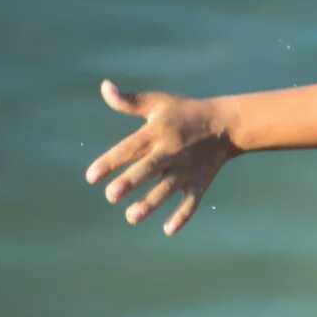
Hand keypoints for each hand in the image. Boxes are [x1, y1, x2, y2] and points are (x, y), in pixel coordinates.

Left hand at [85, 79, 234, 234]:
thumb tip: (104, 87)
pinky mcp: (200, 182)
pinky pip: (191, 202)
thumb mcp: (158, 102)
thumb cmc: (185, 112)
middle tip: (111, 197)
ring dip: (150, 203)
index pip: (128, 148)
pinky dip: (182, 215)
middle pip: (147, 169)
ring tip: (131, 217)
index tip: (91, 178)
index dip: (109, 162)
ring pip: (166, 189)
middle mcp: (170, 152)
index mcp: (156, 133)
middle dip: (130, 182)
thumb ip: (129, 101)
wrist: (225, 124)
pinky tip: (168, 229)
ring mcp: (186, 170)